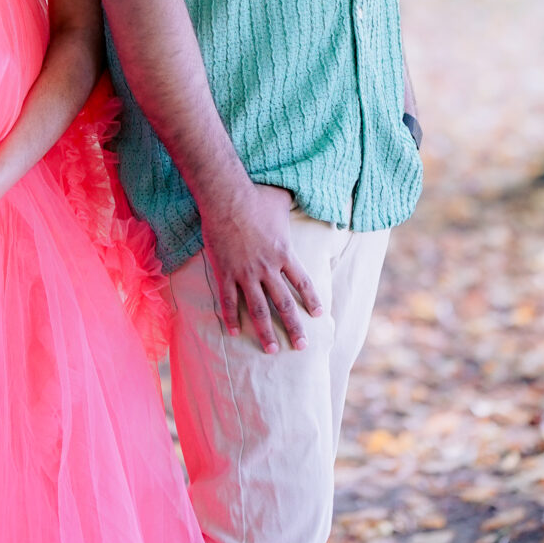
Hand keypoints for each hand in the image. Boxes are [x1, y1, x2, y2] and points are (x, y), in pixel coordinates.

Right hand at [199, 178, 321, 352]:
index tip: (318, 315)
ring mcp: (245, 273)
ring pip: (258, 309)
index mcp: (284, 253)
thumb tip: (303, 193)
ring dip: (265, 332)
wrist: (226, 196)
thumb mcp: (281, 199)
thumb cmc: (255, 196)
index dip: (311, 299)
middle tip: (302, 346)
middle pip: (284, 303)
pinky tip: (233, 332)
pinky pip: (228, 300)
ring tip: (272, 350)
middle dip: (294, 327)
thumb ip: (292, 203)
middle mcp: (267, 268)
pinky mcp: (225, 272)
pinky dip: (231, 318)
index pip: (303, 282)